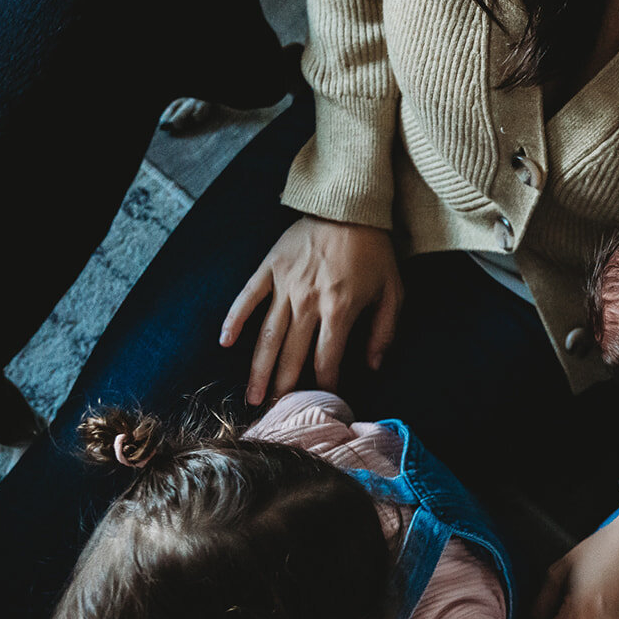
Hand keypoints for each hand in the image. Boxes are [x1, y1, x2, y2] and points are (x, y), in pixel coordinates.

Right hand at [222, 216, 402, 404]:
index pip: (327, 359)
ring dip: (258, 368)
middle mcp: (308, 302)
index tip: (322, 401)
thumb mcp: (393, 291)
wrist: (349, 206)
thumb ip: (384, 331)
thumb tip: (373, 366)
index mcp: (340, 309)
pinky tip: (225, 342)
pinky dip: (234, 319)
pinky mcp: (269, 268)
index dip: (325, 384)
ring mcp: (285, 285)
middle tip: (276, 412)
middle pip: (292, 355)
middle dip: (284, 387)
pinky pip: (247, 298)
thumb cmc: (374, 251)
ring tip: (253, 395)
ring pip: (268, 335)